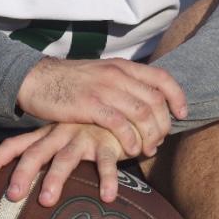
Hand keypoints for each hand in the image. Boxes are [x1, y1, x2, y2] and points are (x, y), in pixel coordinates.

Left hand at [0, 123, 130, 205]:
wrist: (122, 112)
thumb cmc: (88, 132)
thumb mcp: (63, 139)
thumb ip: (47, 157)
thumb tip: (21, 187)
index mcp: (46, 134)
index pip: (15, 144)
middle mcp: (60, 134)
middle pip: (36, 153)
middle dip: (22, 173)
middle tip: (12, 196)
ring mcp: (83, 137)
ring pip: (66, 158)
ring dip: (55, 178)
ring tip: (46, 200)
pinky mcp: (107, 143)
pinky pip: (106, 162)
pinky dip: (107, 179)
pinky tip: (106, 197)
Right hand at [15, 57, 187, 157]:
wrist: (36, 79)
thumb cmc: (68, 82)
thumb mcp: (100, 74)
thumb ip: (121, 83)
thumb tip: (142, 99)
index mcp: (122, 66)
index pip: (162, 77)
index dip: (177, 96)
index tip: (181, 114)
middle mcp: (118, 74)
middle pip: (156, 100)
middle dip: (164, 125)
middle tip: (159, 141)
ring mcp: (105, 88)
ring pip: (142, 113)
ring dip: (150, 136)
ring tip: (147, 150)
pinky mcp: (90, 105)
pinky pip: (120, 124)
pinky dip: (130, 140)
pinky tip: (131, 151)